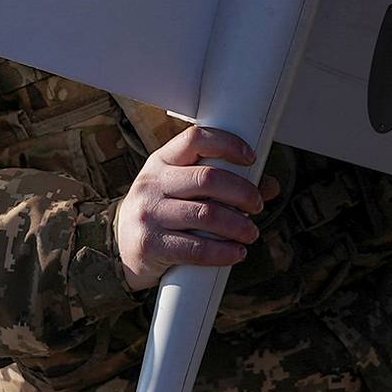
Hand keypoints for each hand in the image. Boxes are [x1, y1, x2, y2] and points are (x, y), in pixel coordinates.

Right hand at [116, 126, 277, 290]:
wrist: (120, 247)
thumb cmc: (161, 211)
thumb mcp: (181, 188)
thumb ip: (221, 184)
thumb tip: (270, 186)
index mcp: (161, 161)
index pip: (195, 139)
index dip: (228, 144)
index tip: (251, 158)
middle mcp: (152, 183)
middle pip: (208, 179)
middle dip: (243, 193)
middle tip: (257, 205)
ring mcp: (149, 214)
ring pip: (207, 215)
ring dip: (239, 225)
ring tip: (251, 232)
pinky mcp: (151, 245)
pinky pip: (196, 249)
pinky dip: (223, 253)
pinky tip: (236, 253)